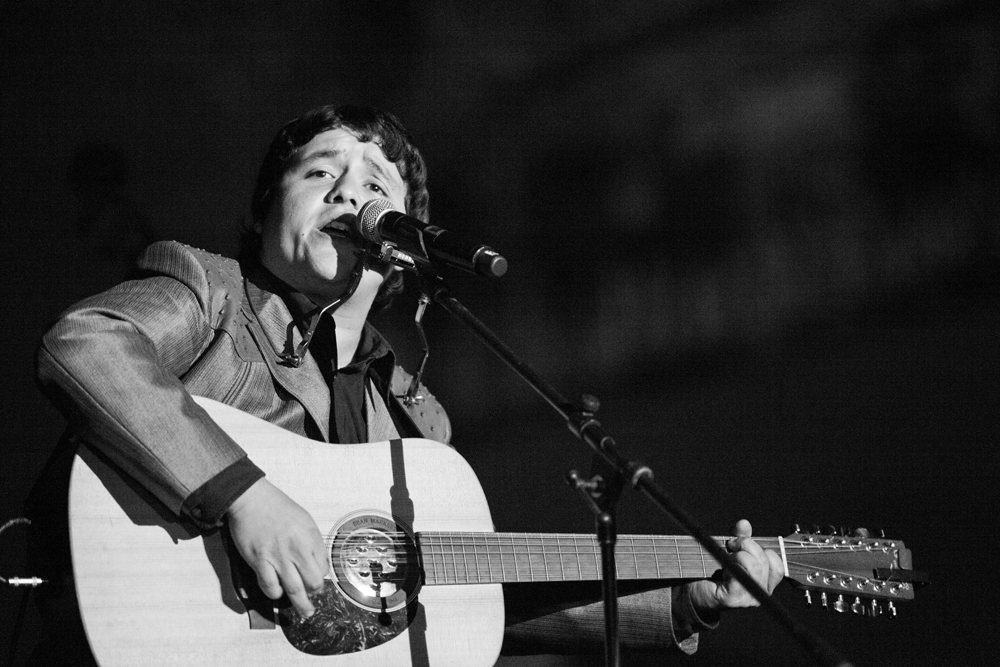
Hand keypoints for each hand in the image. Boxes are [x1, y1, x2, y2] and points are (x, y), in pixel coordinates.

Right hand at [225, 478, 328, 616]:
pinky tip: (277, 591)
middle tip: (312, 596)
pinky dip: (275, 593)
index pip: (323, 567)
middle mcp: (297, 549)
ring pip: (295, 590)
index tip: (316, 577)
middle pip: (313, 582)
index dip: (320, 574)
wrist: (252, 500)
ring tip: (305, 611)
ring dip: (301, 604)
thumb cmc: (277, 508)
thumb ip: (311, 541)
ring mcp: (278, 557)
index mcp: (310, 537)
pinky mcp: (259, 561)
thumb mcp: (304, 520)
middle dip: (314, 592)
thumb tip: (317, 562)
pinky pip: (271, 586)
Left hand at [686, 519, 783, 617]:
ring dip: (738, 555)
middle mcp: (760, 593)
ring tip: (726, 557)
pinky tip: (723, 568)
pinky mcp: (733, 598)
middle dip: (746, 545)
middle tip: (730, 545)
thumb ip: (740, 537)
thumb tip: (744, 523)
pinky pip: (739, 575)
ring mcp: (748, 598)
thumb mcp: (731, 550)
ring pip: (754, 567)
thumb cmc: (712, 571)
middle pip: (763, 562)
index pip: (777, 564)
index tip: (742, 543)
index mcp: (765, 583)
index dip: (761, 548)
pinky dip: (730, 565)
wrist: (691, 590)